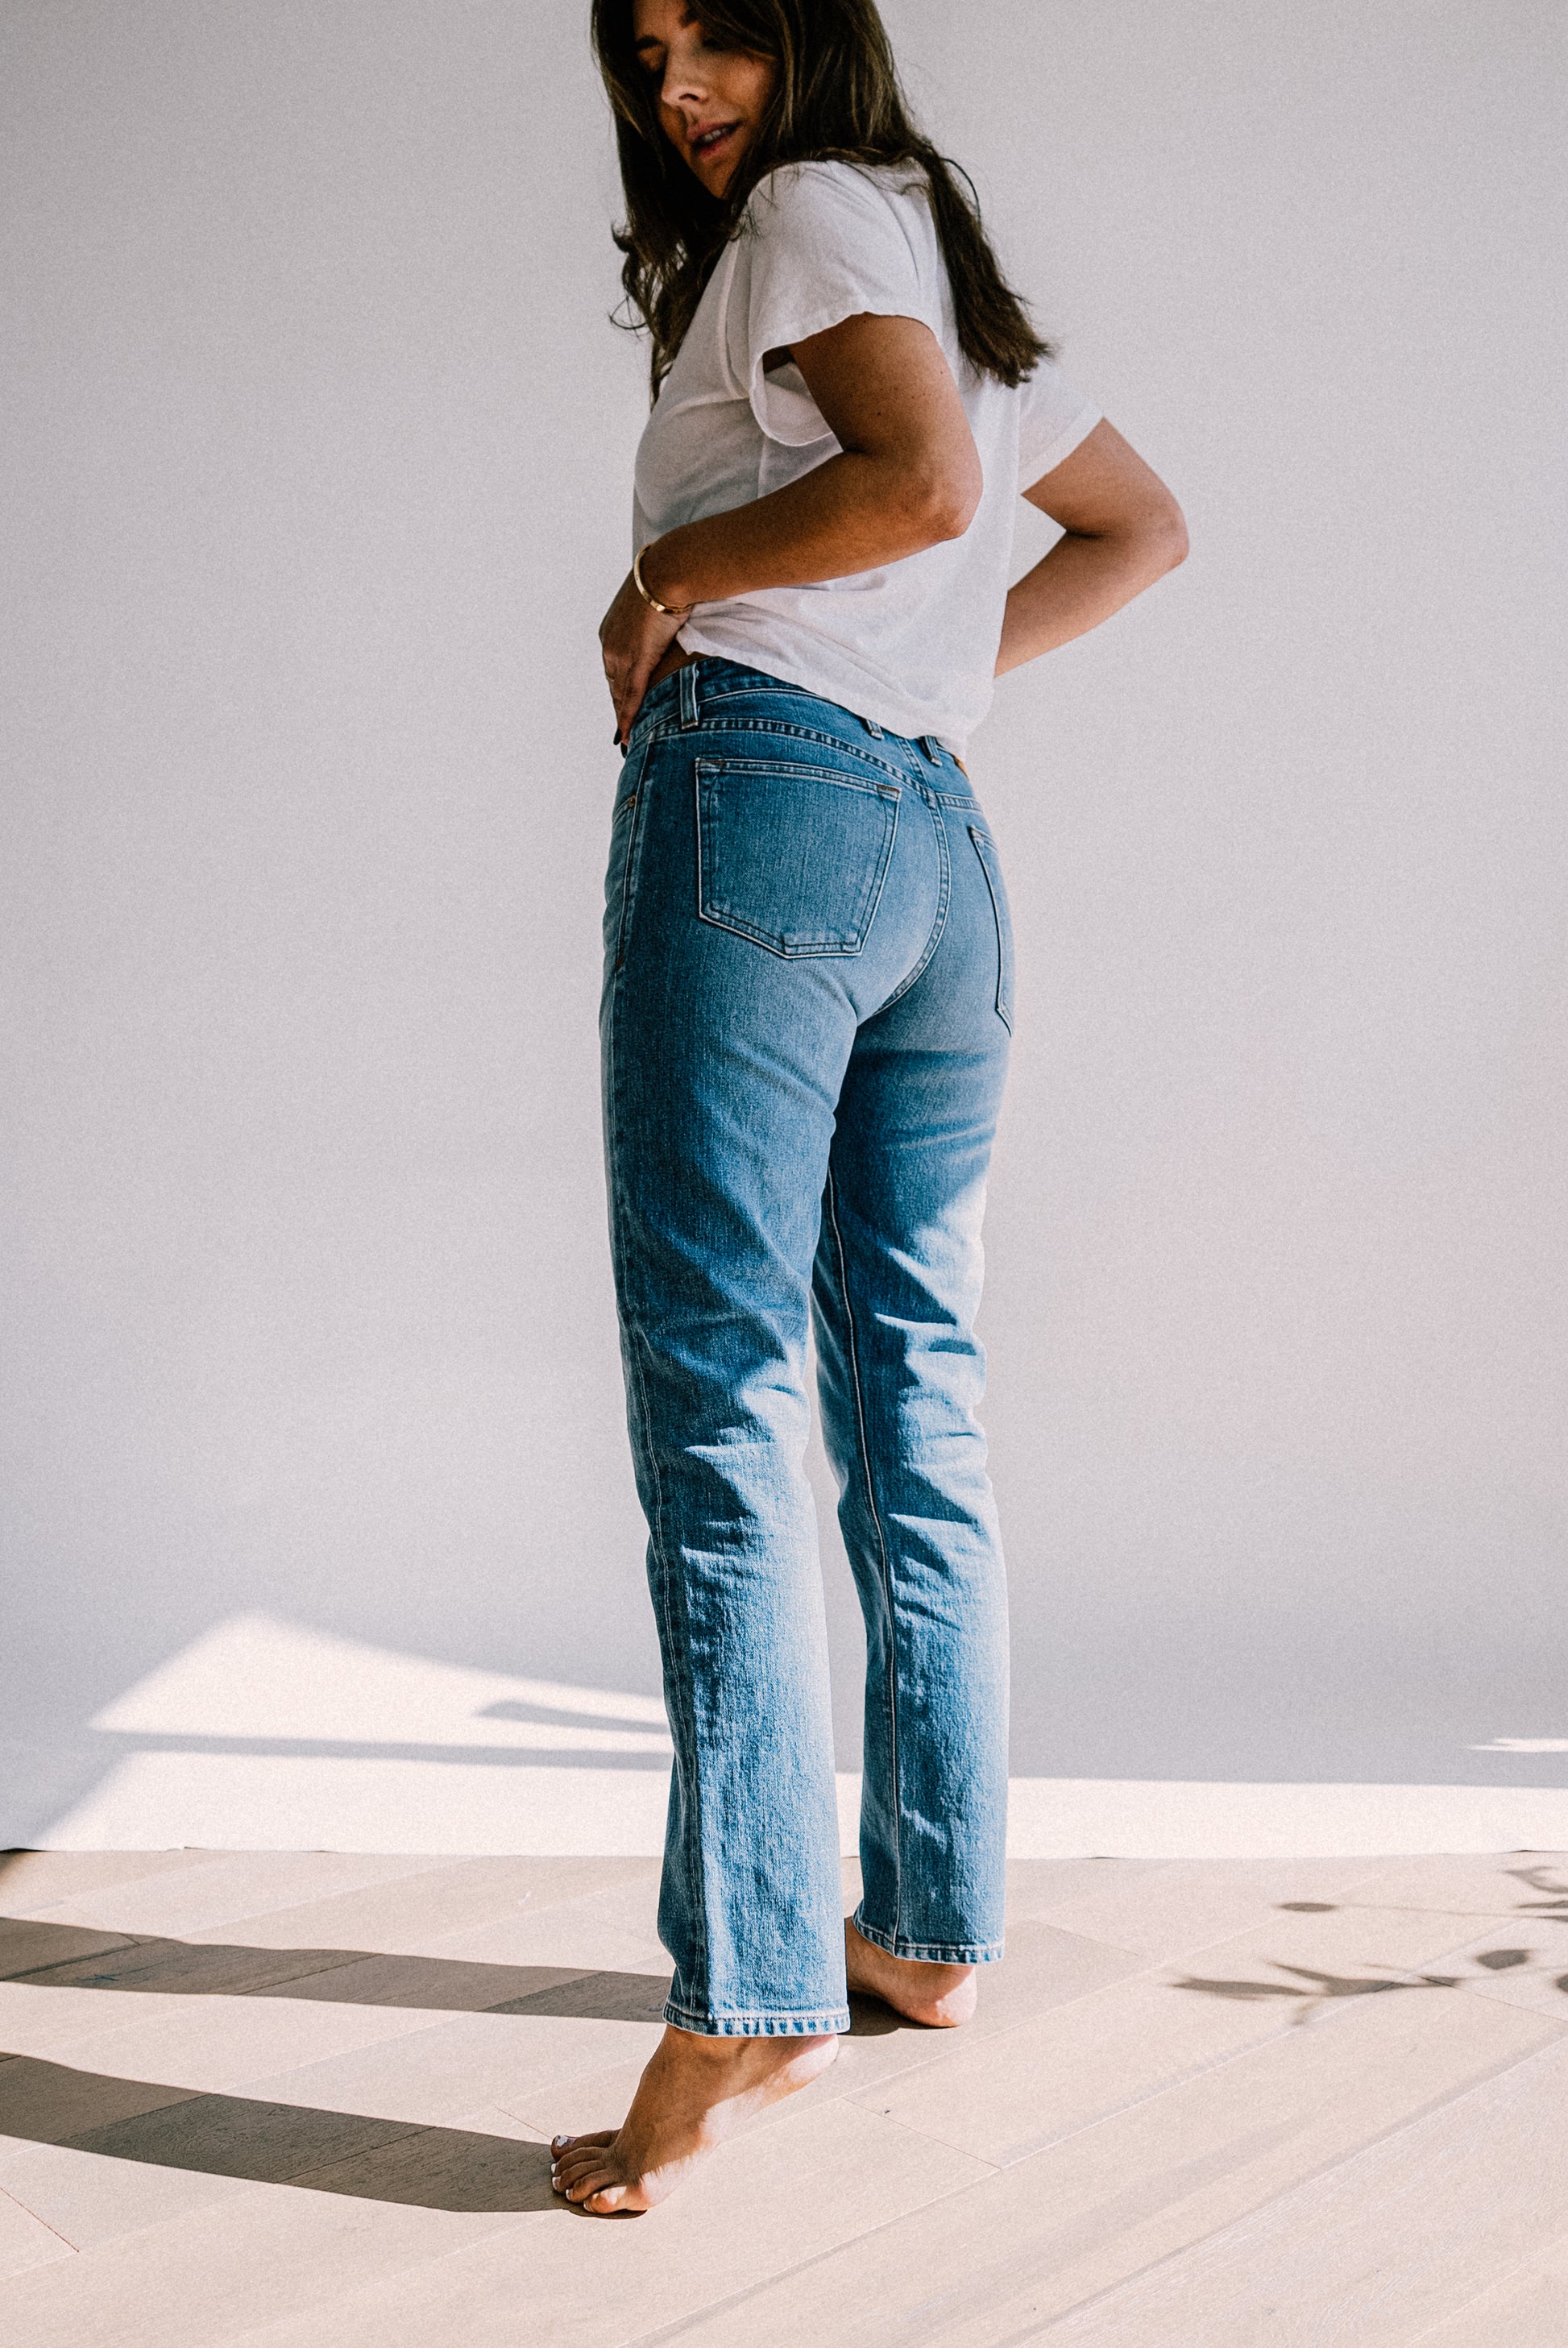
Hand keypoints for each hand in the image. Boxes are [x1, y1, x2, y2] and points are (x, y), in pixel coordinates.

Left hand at [600, 567, 686, 746]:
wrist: (670, 570)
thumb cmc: (669, 579)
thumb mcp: (656, 602)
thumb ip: (656, 621)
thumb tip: (670, 622)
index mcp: (612, 629)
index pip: (614, 667)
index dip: (618, 689)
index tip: (622, 705)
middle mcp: (611, 644)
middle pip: (614, 685)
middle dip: (619, 709)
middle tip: (624, 731)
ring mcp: (621, 653)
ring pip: (620, 694)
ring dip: (624, 718)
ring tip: (628, 740)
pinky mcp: (636, 660)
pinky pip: (630, 695)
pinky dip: (628, 717)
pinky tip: (628, 734)